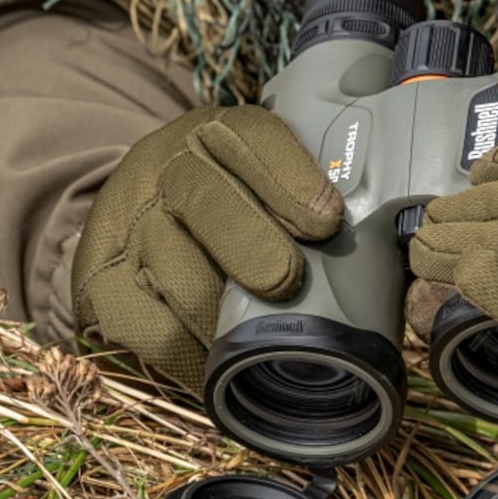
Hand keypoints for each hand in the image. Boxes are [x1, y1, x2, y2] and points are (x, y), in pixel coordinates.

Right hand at [71, 105, 342, 387]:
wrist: (142, 205)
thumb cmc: (239, 197)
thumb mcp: (277, 172)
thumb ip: (331, 187)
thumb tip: (395, 230)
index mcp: (225, 132)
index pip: (256, 138)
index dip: (290, 179)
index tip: (325, 221)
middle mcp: (171, 170)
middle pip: (207, 199)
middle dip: (252, 245)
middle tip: (286, 280)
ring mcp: (132, 226)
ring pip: (176, 271)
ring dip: (223, 313)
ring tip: (261, 340)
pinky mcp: (102, 281)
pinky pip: (148, 328)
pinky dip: (190, 355)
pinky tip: (221, 366)